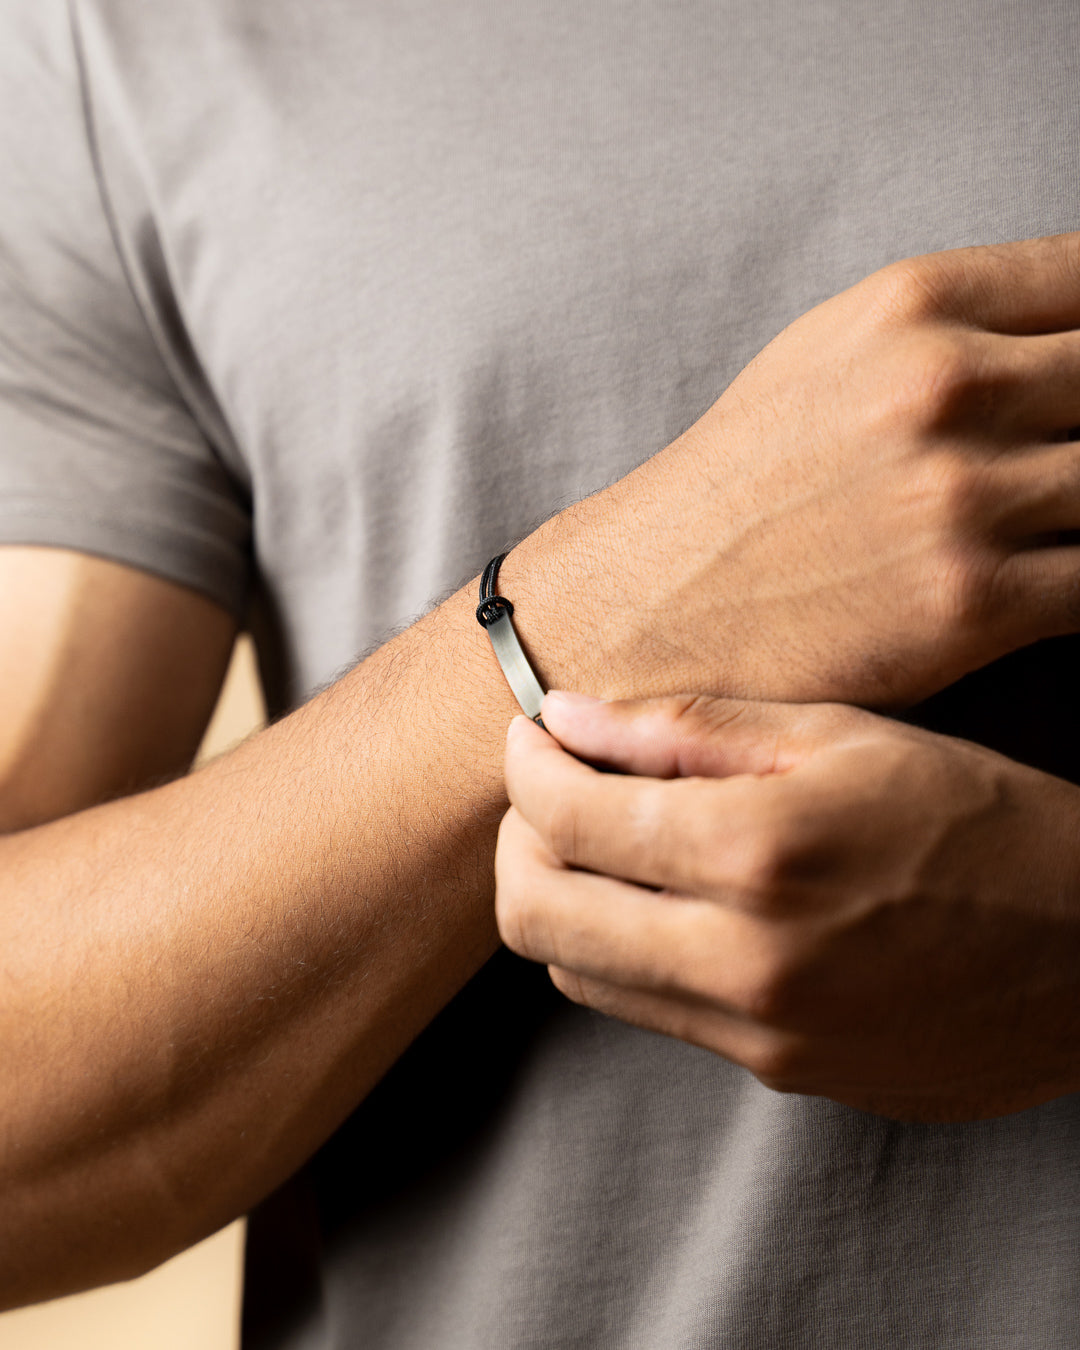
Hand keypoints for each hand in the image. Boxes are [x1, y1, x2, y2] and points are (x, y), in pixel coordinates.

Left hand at [495, 691, 1079, 1120]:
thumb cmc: (981, 821)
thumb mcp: (846, 736)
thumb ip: (692, 727)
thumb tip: (568, 718)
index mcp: (759, 852)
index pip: (563, 817)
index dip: (525, 765)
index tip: (534, 736)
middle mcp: (743, 959)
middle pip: (536, 913)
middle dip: (517, 840)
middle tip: (550, 790)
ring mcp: (757, 1032)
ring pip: (576, 973)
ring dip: (561, 897)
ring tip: (605, 838)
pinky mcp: (775, 1071)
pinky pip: (648, 1012)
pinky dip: (623, 948)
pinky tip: (668, 897)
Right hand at [508, 233, 1079, 706]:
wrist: (653, 605)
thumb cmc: (740, 487)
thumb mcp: (827, 357)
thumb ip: (955, 326)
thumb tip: (1069, 334)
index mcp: (914, 307)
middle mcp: (945, 387)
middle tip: (1066, 453)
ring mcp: (962, 496)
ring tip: (1056, 519)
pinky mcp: (972, 601)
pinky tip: (1056, 582)